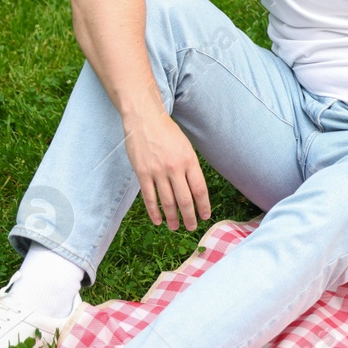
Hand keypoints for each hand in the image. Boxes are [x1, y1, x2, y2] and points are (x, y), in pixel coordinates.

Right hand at [122, 111, 209, 230]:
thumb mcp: (186, 147)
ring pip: (167, 201)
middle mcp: (175, 168)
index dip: (203, 205)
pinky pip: (149, 197)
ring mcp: (157, 172)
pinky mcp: (142, 173)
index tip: (205, 216)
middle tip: (192, 227)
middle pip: (184, 199)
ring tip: (175, 227)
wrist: (144, 120)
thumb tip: (194, 189)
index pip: (199, 189)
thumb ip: (190, 167)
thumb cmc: (167, 132)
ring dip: (172, 217)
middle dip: (189, 216)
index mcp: (189, 161)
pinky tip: (157, 220)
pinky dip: (154, 211)